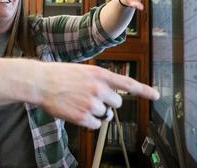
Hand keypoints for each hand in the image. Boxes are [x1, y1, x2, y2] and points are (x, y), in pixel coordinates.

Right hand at [36, 62, 158, 128]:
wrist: (41, 82)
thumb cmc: (59, 75)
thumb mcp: (83, 71)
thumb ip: (99, 81)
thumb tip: (110, 99)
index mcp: (99, 74)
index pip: (127, 83)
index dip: (144, 90)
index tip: (156, 95)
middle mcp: (99, 88)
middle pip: (118, 103)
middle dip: (109, 103)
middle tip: (93, 98)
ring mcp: (91, 103)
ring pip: (106, 114)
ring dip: (97, 112)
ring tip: (80, 103)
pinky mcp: (83, 117)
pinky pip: (96, 125)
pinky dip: (89, 122)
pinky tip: (77, 112)